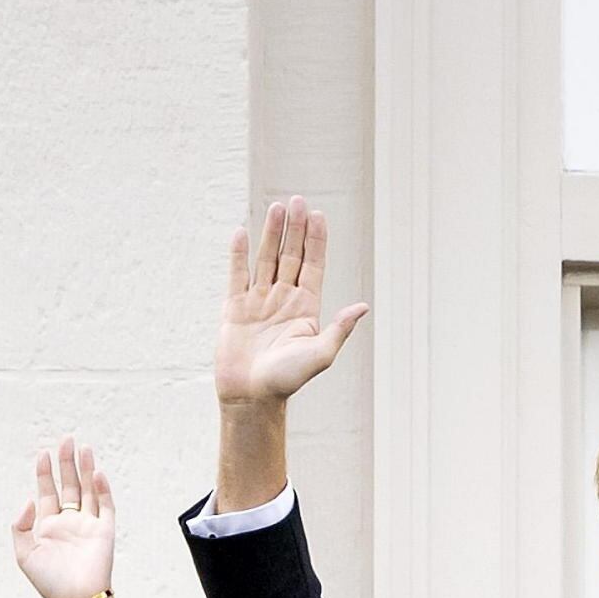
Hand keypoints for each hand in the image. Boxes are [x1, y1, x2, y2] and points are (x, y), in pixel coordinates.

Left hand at [17, 436, 120, 597]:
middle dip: (66, 463)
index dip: (45, 473)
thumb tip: (28, 501)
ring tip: (83, 449)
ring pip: (88, 490)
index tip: (43, 454)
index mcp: (48, 526)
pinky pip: (105, 506)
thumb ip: (21, 526)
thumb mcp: (23, 554)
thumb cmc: (49, 582)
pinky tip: (96, 474)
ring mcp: (88, 525)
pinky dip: (102, 489)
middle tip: (66, 440)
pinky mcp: (104, 531)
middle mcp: (69, 522)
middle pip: (69, 485)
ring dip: (85, 469)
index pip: (47, 491)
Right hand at [218, 196, 370, 412]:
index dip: (316, 241)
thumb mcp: (320, 355)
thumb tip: (363, 307)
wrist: (251, 397)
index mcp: (306, 308)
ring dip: (271, 234)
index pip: (313, 266)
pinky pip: (237, 275)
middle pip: (290, 256)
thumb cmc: (287, 380)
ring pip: (266, 259)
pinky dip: (238, 254)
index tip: (318, 215)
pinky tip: (241, 232)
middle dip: (295, 229)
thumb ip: (339, 329)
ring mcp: (259, 301)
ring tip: (276, 208)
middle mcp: (284, 300)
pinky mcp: (235, 308)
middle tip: (297, 200)